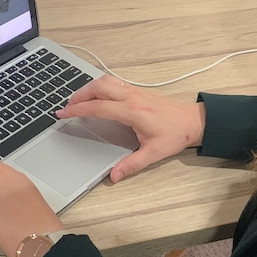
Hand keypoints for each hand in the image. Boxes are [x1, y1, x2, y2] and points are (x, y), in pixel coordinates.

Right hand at [57, 75, 205, 182]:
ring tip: (77, 100)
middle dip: (78, 95)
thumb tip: (114, 175)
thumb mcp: (154, 153)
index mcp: (132, 111)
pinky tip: (96, 95)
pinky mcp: (137, 90)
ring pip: (105, 81)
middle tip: (66, 107)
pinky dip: (99, 86)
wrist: (193, 121)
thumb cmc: (175, 134)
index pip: (98, 107)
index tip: (63, 113)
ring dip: (88, 87)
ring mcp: (134, 91)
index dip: (78, 110)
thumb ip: (132, 164)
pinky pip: (113, 82)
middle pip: (98, 87)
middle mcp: (131, 97)